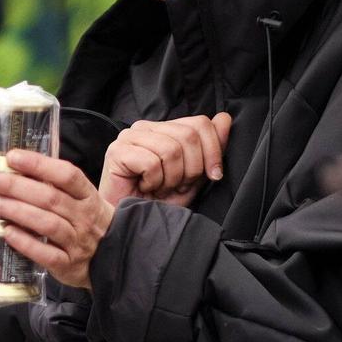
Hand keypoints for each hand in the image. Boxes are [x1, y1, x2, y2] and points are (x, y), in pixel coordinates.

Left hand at [0, 151, 113, 288]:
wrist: (111, 257)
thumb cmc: (86, 222)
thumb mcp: (81, 200)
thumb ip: (54, 186)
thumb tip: (14, 170)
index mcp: (87, 196)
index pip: (66, 175)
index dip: (39, 164)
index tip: (12, 157)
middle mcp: (84, 217)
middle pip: (50, 198)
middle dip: (16, 186)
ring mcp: (77, 242)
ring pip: (47, 223)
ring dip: (17, 211)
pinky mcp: (68, 265)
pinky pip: (46, 254)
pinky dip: (25, 242)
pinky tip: (7, 232)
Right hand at [101, 113, 232, 207]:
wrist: (133, 223)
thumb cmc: (159, 200)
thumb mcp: (195, 175)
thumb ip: (210, 147)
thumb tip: (224, 118)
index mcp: (164, 128)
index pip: (200, 123)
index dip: (213, 151)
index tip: (213, 175)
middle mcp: (145, 127)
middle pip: (188, 135)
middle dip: (192, 169)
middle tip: (178, 185)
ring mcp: (129, 137)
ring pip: (171, 149)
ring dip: (171, 178)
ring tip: (160, 187)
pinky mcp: (116, 152)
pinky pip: (151, 163)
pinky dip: (154, 182)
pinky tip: (144, 187)